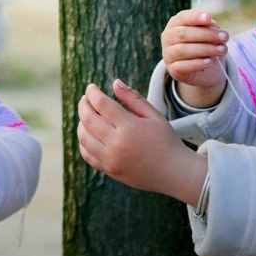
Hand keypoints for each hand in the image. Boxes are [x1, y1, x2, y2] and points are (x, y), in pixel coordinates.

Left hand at [77, 79, 206, 205]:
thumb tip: (115, 82)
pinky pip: (88, 155)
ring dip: (81, 123)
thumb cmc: (166, 140)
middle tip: (85, 98)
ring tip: (86, 114)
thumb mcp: (154, 115)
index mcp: (129, 127)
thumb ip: (133, 98)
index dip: (93, 93)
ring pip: (84, 138)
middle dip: (83, 105)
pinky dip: (83, 142)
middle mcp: (117, 144)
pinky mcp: (110, 171)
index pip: (102, 104)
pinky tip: (88, 133)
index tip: (91, 87)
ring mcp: (111, 160)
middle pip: (88, 119)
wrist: (174, 172)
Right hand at [161, 9, 228, 107]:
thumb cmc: (205, 43)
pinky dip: (197, 64)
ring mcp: (168, 54)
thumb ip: (208, 27)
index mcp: (175, 23)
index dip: (195, 17)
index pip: (183, 18)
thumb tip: (211, 26)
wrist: (205, 69)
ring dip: (205, 49)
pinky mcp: (173, 70)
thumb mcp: (208, 32)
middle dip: (206, 35)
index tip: (209, 18)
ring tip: (222, 50)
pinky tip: (209, 62)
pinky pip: (182, 66)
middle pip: (184, 33)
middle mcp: (168, 37)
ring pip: (183, 50)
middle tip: (224, 37)